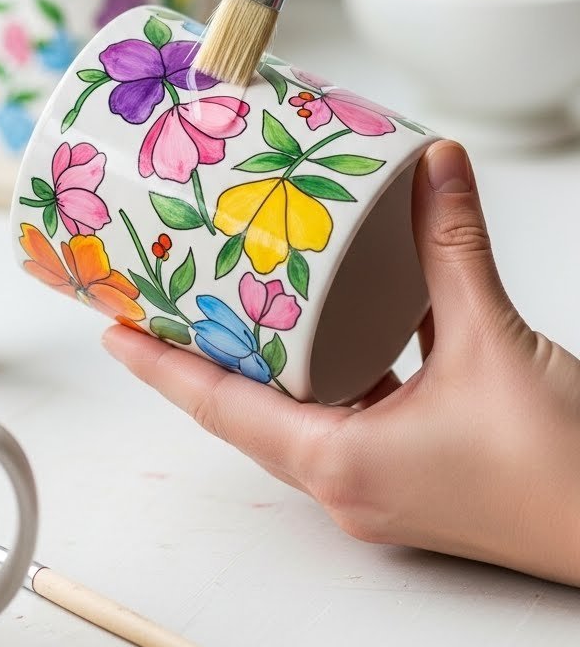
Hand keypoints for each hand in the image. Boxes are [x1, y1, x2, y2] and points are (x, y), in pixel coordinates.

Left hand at [104, 141, 579, 585]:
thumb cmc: (560, 470)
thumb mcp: (494, 338)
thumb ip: (454, 244)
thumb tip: (433, 165)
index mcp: (342, 463)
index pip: (220, 407)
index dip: (160, 363)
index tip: (112, 326)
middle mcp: (350, 481)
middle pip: (249, 406)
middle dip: (207, 350)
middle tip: (172, 291)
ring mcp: (384, 480)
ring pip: (303, 406)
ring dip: (275, 353)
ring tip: (247, 290)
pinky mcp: (419, 467)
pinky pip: (357, 407)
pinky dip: (339, 361)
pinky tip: (347, 313)